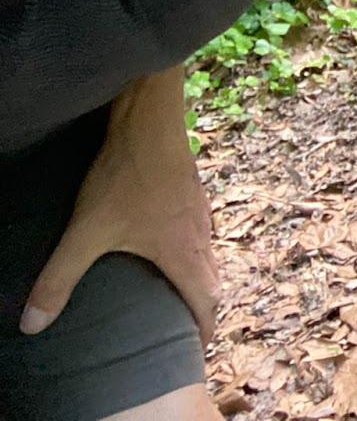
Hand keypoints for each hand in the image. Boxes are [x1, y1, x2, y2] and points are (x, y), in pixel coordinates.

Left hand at [19, 66, 218, 342]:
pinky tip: (173, 241)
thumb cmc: (125, 177)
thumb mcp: (85, 230)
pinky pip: (202, 231)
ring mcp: (200, 211)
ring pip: (209, 254)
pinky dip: (195, 248)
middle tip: (191, 323)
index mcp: (181, 253)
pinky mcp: (194, 193)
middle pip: (213, 280)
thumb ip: (59, 278)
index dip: (204, 326)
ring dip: (201, 275)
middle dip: (204, 305)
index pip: (203, 300)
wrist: (150, 122)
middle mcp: (198, 236)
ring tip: (182, 287)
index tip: (201, 344)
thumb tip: (32, 324)